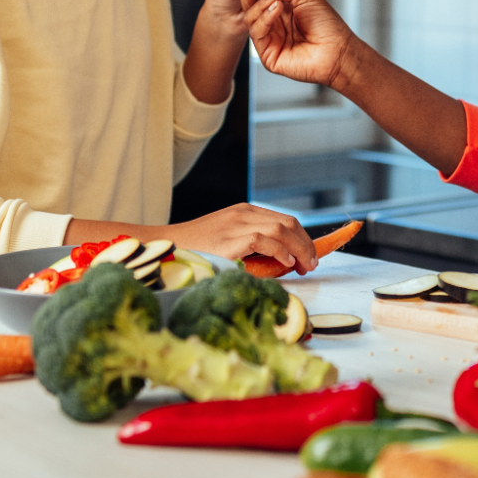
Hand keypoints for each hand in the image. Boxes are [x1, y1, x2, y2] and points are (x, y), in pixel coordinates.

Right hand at [165, 204, 319, 273]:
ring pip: (281, 228)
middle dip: (306, 243)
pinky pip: (263, 239)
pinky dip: (280, 250)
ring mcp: (235, 224)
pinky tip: (287, 262)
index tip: (310, 256)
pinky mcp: (229, 239)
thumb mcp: (228, 242)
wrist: (166, 246)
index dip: (303, 237)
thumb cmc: (197, 250)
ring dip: (299, 248)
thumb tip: (283, 263)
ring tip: (304, 265)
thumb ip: (253, 247)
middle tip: (311, 264)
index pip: (285, 220)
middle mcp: (243, 213)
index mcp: (244, 212)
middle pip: (288, 222)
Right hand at [244, 0, 363, 89]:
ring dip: (261, 3)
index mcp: (281, 8)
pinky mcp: (267, 54)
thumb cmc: (327, 25)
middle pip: (250, 4)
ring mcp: (269, 38)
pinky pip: (258, 32)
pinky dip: (266, 18)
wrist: (338, 50)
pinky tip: (277, 8)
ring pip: (250, 17)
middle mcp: (273, 23)